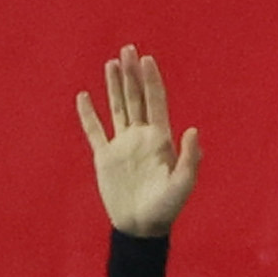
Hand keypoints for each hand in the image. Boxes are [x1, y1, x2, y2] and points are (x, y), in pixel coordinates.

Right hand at [76, 47, 202, 236]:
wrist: (141, 227)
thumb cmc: (167, 208)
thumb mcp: (183, 184)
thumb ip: (190, 158)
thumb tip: (193, 129)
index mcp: (160, 139)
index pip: (155, 101)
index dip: (151, 80)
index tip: (146, 59)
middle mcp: (140, 137)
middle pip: (135, 98)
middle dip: (131, 74)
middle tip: (127, 49)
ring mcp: (122, 145)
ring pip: (117, 108)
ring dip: (114, 86)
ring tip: (111, 63)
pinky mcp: (105, 158)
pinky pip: (94, 132)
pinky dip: (88, 115)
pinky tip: (84, 96)